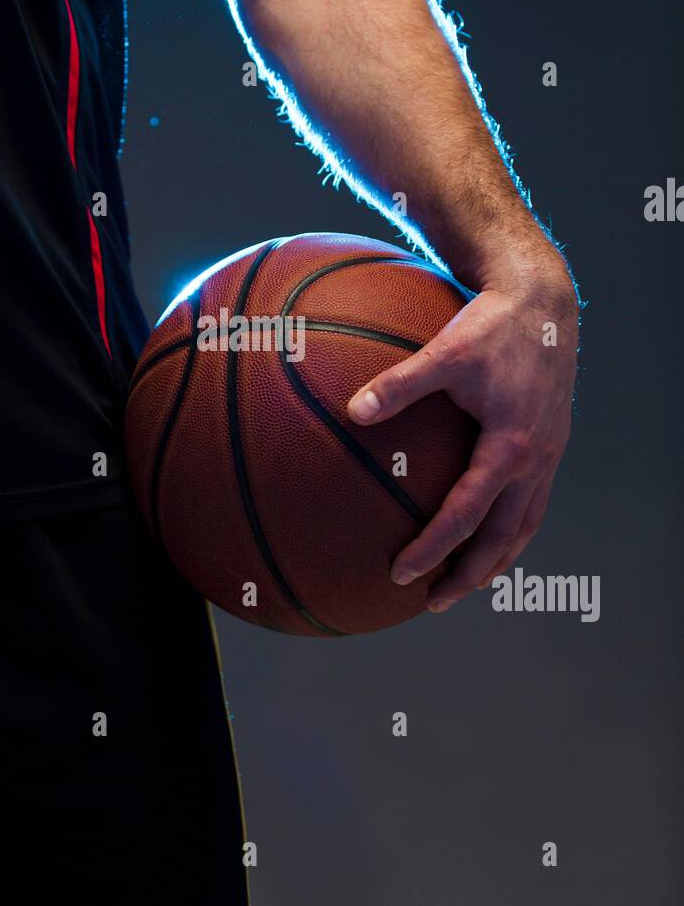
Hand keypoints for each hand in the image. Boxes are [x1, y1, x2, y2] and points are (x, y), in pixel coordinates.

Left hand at [347, 268, 578, 611]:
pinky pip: (534, 502)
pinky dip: (512, 528)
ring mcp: (550, 454)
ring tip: (467, 584)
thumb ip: (398, 384)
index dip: (434, 549)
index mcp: (510, 446)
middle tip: (435, 603)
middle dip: (469, 575)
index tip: (403, 573)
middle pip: (503, 537)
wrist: (543, 302)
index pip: (467, 515)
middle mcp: (536, 459)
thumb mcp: (443, 353)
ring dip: (496, 559)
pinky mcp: (552, 443)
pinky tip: (490, 531)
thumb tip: (352, 411)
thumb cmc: (490, 325)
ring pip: (525, 525)